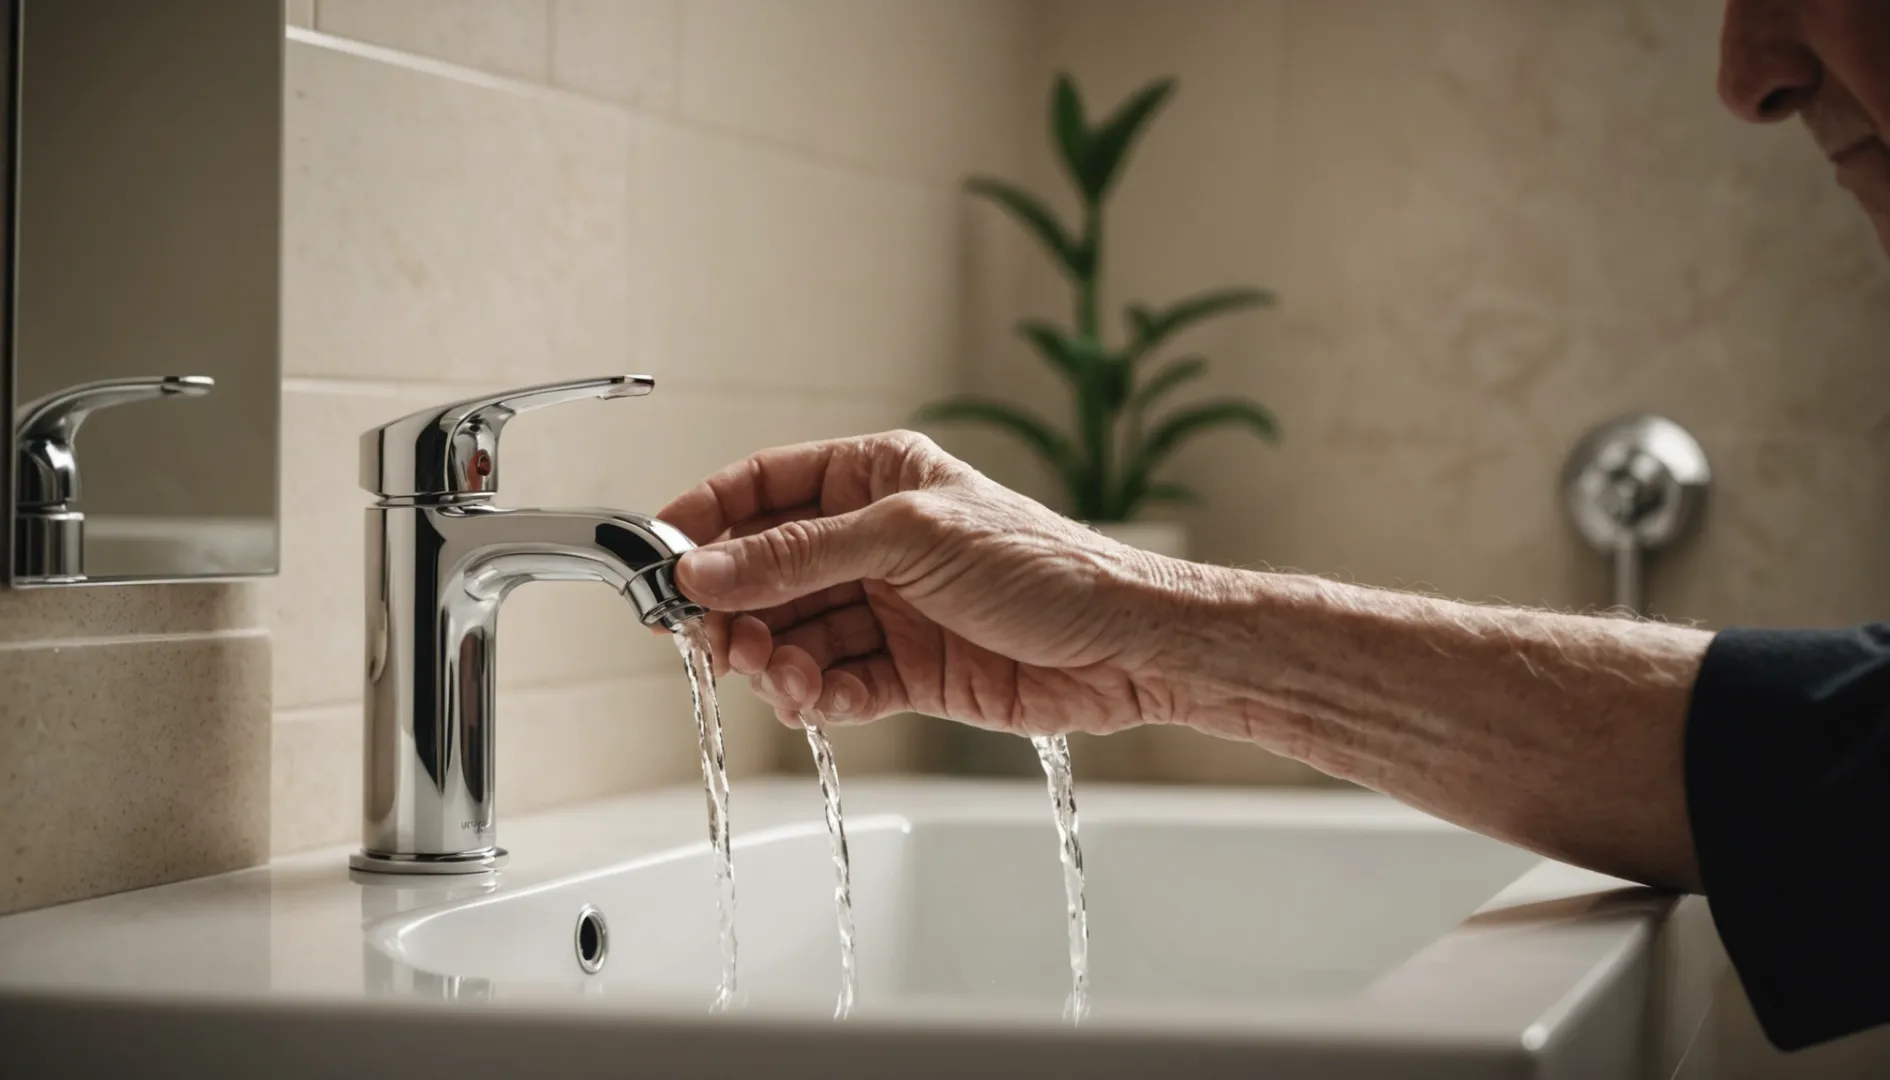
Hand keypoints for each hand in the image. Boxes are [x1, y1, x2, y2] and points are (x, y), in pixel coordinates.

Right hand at [657, 431, 1180, 734]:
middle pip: (766, 571)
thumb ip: (798, 557)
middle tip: (717, 642)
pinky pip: (833, 683)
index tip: (659, 558)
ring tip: (781, 679)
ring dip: (774, 662)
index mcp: (876, 478)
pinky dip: (816, 697)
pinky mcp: (906, 671)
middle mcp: (874, 541)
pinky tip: (818, 702)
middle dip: (736, 609)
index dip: (706, 518)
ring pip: (793, 635)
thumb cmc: (1044, 566)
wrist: (1125, 648)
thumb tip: (704, 569)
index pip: (763, 486)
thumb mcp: (908, 542)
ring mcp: (887, 608)